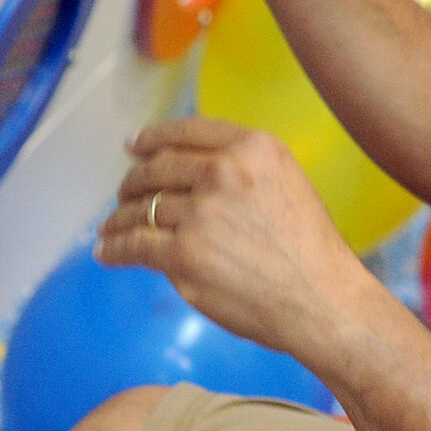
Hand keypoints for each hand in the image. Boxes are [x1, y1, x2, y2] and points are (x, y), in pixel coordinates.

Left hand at [97, 118, 372, 375]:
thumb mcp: (287, 183)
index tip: (134, 145)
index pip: (187, 131)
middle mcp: (224, 171)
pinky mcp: (182, 254)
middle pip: (158, 168)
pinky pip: (134, 245)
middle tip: (124, 193)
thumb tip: (191, 173)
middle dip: (133, 181)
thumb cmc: (310, 250)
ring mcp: (200, 213)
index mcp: (254, 147)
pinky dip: (114, 249)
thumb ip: (244, 168)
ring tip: (111, 228)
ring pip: (141, 208)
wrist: (323, 299)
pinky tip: (108, 252)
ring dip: (119, 219)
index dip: (153, 137)